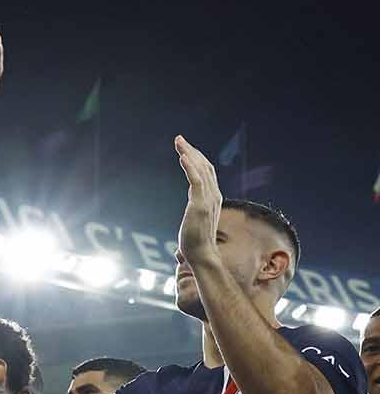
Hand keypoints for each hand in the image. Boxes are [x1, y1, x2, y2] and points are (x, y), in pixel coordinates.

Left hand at [174, 135, 222, 264]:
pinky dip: (190, 167)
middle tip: (179, 139)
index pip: (206, 172)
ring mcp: (208, 200)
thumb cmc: (195, 240)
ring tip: (179, 142)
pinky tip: (183, 156)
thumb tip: (193, 205)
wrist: (200, 254)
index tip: (185, 148)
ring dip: (189, 154)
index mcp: (212, 197)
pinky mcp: (200, 205)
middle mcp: (213, 195)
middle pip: (204, 166)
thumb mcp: (196, 217)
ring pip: (200, 170)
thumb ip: (197, 206)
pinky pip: (196, 181)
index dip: (196, 158)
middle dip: (192, 151)